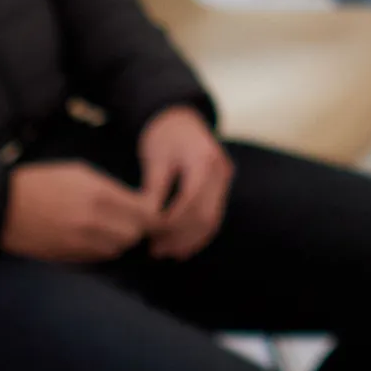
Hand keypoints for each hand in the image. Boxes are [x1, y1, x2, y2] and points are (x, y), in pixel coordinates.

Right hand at [2, 158, 151, 262]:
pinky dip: (102, 249)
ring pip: (117, 249)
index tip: (151, 211)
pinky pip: (98, 258)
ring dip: (119, 240)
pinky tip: (92, 237)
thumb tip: (136, 202)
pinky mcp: (69, 257)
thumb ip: (111, 188)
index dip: (152, 213)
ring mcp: (80, 243)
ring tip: (110, 227)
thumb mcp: (79, 172)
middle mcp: (93, 222)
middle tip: (131, 219)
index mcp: (99, 194)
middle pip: (134, 235)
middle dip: (137, 227)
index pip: (144, 213)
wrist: (3, 206)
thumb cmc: (42, 181)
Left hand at [134, 106, 233, 259]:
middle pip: (205, 215)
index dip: (171, 225)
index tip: (150, 237)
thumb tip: (146, 222)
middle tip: (156, 251)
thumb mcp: (155, 158)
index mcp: (203, 160)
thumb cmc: (163, 134)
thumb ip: (154, 190)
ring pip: (212, 220)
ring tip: (166, 252)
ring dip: (190, 240)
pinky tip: (181, 246)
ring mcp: (224, 178)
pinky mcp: (221, 186)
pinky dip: (198, 234)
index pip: (190, 202)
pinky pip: (213, 215)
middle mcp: (220, 170)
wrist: (179, 117)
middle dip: (180, 237)